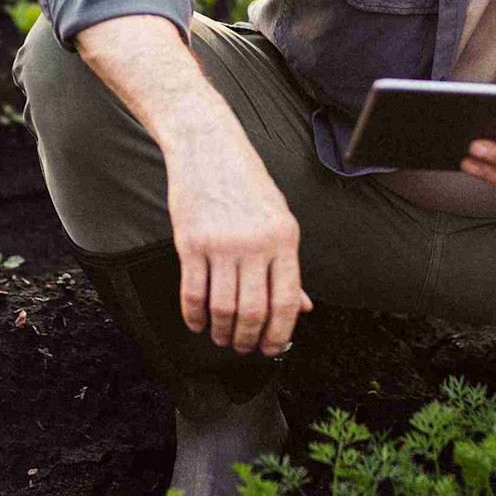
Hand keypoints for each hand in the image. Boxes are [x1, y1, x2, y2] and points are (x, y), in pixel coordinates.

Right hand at [163, 134, 309, 356]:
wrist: (208, 146)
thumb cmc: (246, 182)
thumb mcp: (279, 219)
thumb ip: (289, 265)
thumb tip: (304, 306)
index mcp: (284, 239)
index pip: (287, 301)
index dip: (281, 334)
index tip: (273, 349)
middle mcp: (255, 244)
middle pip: (254, 311)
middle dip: (249, 340)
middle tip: (243, 348)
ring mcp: (221, 244)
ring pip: (223, 308)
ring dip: (222, 332)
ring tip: (221, 337)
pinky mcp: (190, 242)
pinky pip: (193, 293)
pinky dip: (194, 316)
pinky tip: (197, 322)